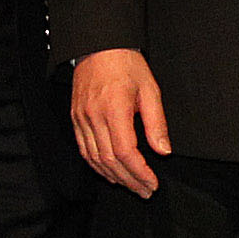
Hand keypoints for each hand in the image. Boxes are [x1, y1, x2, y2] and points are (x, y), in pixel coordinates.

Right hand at [69, 48, 169, 195]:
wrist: (98, 46)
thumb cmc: (126, 64)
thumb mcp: (150, 90)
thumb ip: (157, 123)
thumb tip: (163, 151)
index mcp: (114, 110)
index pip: (125, 152)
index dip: (139, 172)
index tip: (152, 183)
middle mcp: (94, 117)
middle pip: (109, 160)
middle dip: (129, 180)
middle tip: (145, 191)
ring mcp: (81, 119)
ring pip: (94, 158)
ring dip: (113, 177)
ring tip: (131, 186)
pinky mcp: (75, 118)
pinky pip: (83, 149)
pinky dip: (96, 165)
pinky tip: (109, 172)